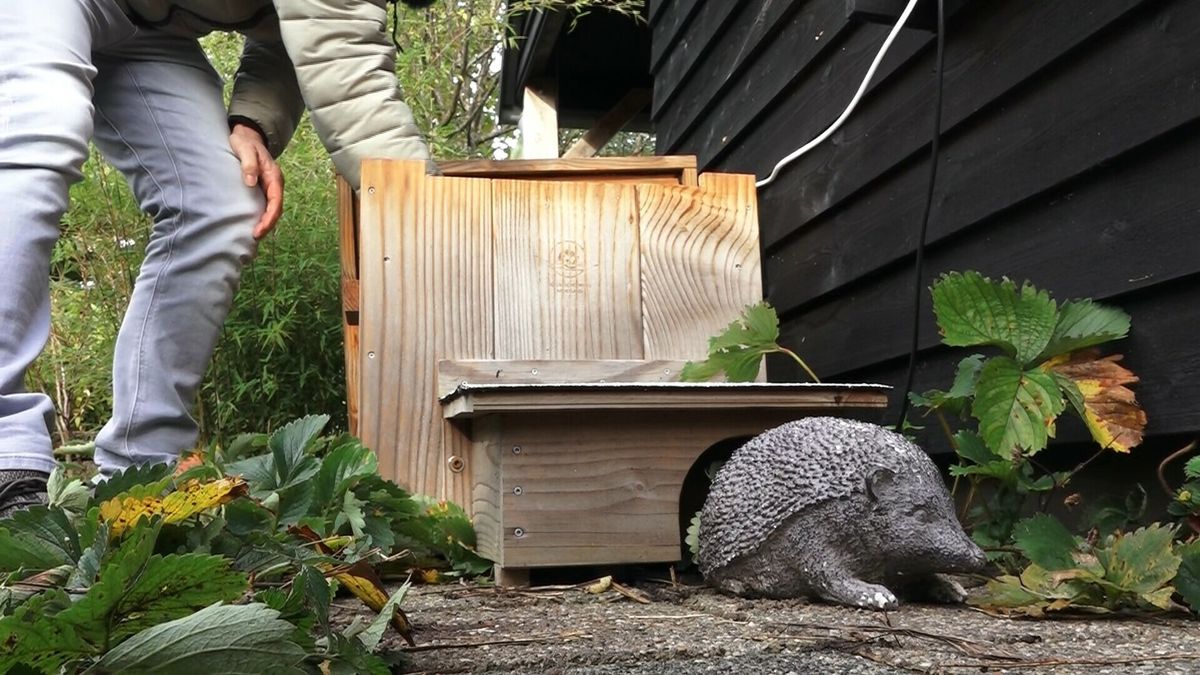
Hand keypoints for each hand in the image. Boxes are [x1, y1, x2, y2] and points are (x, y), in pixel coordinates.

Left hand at [229, 123, 283, 239]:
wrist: (247, 135)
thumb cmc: (245, 142)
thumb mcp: (245, 149)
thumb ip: (248, 164)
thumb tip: (251, 182)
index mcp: (274, 176)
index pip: (275, 202)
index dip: (269, 218)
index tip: (259, 229)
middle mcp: (274, 184)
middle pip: (276, 209)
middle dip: (267, 224)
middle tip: (255, 236)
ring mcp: (269, 187)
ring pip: (271, 209)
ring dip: (265, 223)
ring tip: (254, 234)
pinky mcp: (262, 188)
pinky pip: (265, 205)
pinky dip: (261, 216)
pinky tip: (252, 223)